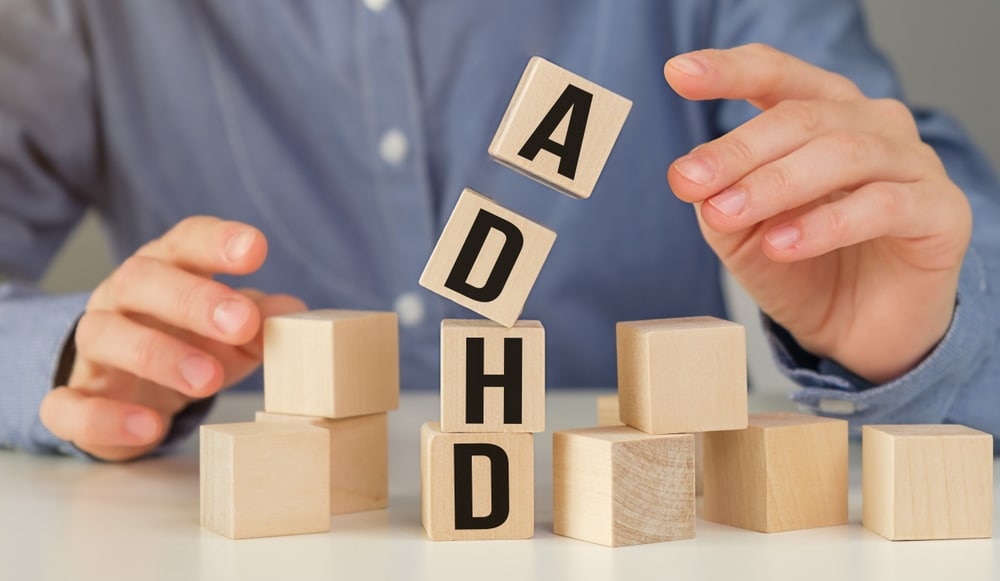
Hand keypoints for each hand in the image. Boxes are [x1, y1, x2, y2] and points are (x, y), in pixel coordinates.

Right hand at [39, 216, 305, 460]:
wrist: (130, 396)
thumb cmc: (191, 346)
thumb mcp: (233, 333)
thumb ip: (260, 320)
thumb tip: (293, 312)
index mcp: (166, 270)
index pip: (185, 242)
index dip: (217, 242)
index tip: (256, 248)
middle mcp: (121, 299)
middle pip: (141, 280)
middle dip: (192, 300)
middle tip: (241, 324)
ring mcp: (92, 348)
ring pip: (103, 335)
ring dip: (156, 355)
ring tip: (208, 380)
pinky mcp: (73, 399)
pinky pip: (71, 405)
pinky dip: (107, 418)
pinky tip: (149, 427)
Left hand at [664, 44, 971, 383]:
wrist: (856, 331)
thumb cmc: (802, 269)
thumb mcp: (742, 233)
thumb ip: (717, 198)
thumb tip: (691, 174)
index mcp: (822, 115)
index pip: (778, 77)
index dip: (730, 71)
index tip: (679, 73)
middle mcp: (872, 125)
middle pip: (802, 117)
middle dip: (739, 149)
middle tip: (690, 180)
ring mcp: (912, 163)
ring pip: (843, 153)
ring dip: (776, 184)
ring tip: (728, 215)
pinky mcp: (940, 211)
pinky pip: (883, 204)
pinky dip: (826, 224)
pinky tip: (782, 244)